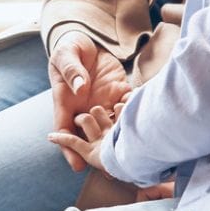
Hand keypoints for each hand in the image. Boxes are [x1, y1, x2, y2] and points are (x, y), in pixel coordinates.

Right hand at [47, 31, 128, 170]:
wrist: (88, 40)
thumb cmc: (69, 48)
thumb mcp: (66, 56)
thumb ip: (72, 71)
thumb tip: (80, 88)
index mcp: (66, 101)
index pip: (65, 129)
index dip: (69, 149)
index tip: (77, 165)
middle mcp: (84, 107)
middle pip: (89, 136)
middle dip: (99, 153)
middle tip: (111, 170)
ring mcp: (102, 102)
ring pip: (110, 126)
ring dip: (120, 137)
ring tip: (132, 150)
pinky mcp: (118, 93)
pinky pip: (127, 107)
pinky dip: (135, 113)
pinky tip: (144, 118)